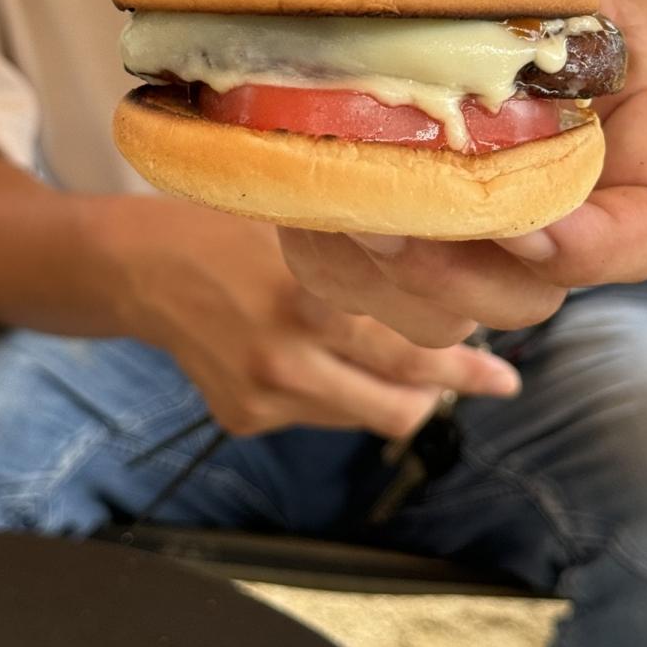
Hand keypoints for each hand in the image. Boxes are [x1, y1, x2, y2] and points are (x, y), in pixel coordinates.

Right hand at [88, 196, 519, 436]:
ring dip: (405, 398)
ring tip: (429, 376)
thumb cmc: (236, 229)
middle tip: (496, 380)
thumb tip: (453, 291)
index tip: (503, 360)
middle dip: (456, 388)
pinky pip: (323, 416)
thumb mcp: (305, 229)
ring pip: (369, 416)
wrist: (144, 267)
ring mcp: (264, 395)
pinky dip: (345, 393)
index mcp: (309, 297)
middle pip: (403, 397)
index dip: (466, 357)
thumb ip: (366, 263)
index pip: (414, 348)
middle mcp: (288, 355)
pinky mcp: (244, 418)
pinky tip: (335, 360)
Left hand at [279, 0, 646, 346]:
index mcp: (637, 106)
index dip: (590, 248)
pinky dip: (351, 269)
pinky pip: (402, 278)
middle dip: (460, 273)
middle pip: (539, 286)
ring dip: (393, 283)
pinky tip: (306, 207)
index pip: (646, 224)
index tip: (517, 223)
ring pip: (462, 300)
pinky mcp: (443, 204)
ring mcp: (506, 198)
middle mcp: (577, 174)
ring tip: (333, 221)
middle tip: (383, 226)